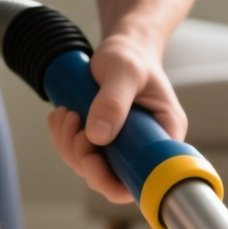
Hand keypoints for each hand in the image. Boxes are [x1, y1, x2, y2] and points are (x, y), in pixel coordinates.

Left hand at [46, 32, 187, 203]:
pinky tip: (63, 115)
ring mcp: (124, 146)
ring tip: (67, 113)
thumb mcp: (124, 71)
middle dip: (83, 158)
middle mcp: (146, 147)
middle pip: (113, 179)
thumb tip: (97, 136)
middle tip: (75, 124)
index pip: (146, 178)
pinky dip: (64, 138)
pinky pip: (79, 154)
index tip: (92, 158)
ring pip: (90, 168)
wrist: (122, 47)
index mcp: (164, 134)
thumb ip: (113, 101)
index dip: (115, 182)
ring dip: (69, 145)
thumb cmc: (131, 56)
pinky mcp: (105, 142)